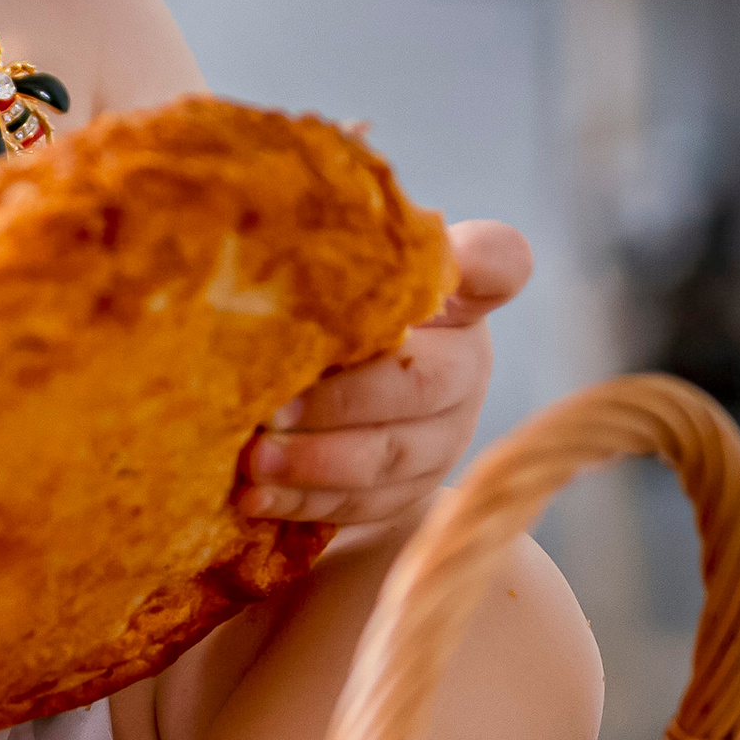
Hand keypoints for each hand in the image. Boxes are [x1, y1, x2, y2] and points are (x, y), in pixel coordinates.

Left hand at [238, 220, 529, 532]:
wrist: (334, 404)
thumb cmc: (321, 316)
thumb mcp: (324, 279)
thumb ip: (317, 264)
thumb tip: (242, 237)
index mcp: (453, 292)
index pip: (497, 262)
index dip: (487, 263)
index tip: (452, 265)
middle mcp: (464, 360)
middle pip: (426, 381)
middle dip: (342, 402)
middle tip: (268, 410)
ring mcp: (447, 429)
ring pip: (393, 453)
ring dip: (316, 462)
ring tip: (251, 461)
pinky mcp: (414, 487)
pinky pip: (366, 502)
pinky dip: (306, 502)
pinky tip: (255, 496)